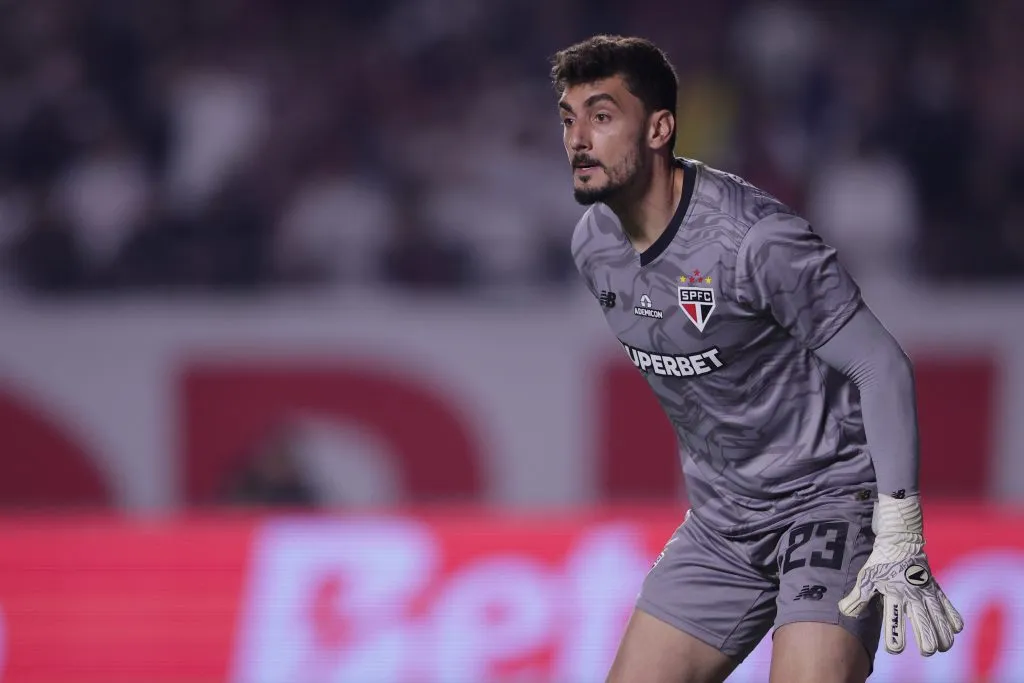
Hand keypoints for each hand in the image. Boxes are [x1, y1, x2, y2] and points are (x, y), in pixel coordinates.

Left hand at [838, 493, 963, 655]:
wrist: (900, 539)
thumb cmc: (881, 560)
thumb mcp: (866, 577)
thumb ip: (858, 597)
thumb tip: (844, 611)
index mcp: (895, 593)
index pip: (895, 620)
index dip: (895, 638)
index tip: (894, 650)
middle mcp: (913, 595)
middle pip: (925, 622)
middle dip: (927, 640)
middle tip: (927, 651)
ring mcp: (927, 592)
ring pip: (940, 618)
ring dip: (943, 634)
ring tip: (942, 647)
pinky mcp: (936, 588)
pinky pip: (949, 606)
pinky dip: (953, 618)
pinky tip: (955, 630)